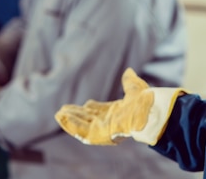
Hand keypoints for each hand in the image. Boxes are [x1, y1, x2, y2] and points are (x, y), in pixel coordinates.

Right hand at [55, 68, 184, 145]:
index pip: (101, 111)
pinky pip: (80, 130)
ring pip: (82, 125)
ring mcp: (103, 129)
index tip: (86, 103)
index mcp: (118, 113)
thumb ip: (129, 81)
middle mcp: (110, 122)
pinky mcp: (98, 135)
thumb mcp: (135, 88)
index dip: (92, 108)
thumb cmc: (145, 102)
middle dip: (76, 114)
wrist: (147, 110)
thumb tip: (129, 71)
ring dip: (69, 120)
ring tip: (58, 113)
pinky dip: (70, 124)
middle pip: (89, 119)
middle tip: (64, 109)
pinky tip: (61, 117)